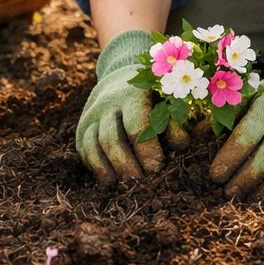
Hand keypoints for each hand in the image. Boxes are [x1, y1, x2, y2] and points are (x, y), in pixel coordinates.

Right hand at [76, 30, 187, 183]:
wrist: (120, 81)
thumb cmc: (154, 97)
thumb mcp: (168, 102)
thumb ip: (175, 122)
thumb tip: (181, 145)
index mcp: (133, 94)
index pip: (135, 126)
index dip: (146, 150)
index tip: (157, 167)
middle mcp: (108, 103)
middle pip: (111, 139)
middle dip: (126, 164)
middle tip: (141, 180)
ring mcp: (91, 115)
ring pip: (92, 146)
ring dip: (109, 168)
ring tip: (126, 183)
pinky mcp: (82, 128)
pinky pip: (84, 150)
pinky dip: (96, 167)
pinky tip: (111, 178)